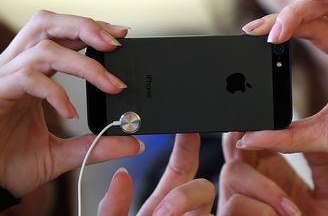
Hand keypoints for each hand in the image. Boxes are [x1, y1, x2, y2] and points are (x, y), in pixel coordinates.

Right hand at [0, 10, 143, 196]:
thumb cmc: (13, 164)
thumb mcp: (66, 153)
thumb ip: (98, 145)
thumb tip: (134, 143)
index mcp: (34, 74)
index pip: (62, 37)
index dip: (90, 30)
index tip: (120, 35)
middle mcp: (18, 69)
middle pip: (49, 25)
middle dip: (86, 27)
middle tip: (117, 43)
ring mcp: (6, 79)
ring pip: (45, 49)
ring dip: (84, 64)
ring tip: (111, 84)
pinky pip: (28, 78)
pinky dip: (55, 92)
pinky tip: (71, 113)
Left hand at [97, 133, 215, 215]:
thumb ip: (113, 206)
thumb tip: (122, 175)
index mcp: (161, 206)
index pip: (180, 170)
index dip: (186, 147)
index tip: (186, 128)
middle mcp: (183, 213)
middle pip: (202, 182)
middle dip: (190, 167)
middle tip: (173, 172)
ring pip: (206, 199)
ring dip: (183, 199)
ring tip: (161, 214)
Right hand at [218, 132, 327, 215]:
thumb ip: (324, 165)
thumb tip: (317, 131)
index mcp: (270, 167)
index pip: (253, 135)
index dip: (253, 123)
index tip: (266, 115)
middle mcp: (250, 180)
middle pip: (231, 144)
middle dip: (241, 137)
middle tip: (257, 140)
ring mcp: (237, 198)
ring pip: (232, 172)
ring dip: (264, 187)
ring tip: (292, 209)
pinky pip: (234, 203)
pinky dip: (261, 209)